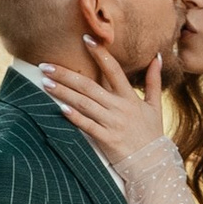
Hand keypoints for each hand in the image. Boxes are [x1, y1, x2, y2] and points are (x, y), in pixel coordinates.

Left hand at [35, 39, 163, 165]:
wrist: (154, 164)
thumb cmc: (152, 134)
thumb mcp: (156, 106)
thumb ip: (154, 81)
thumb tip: (157, 57)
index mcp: (130, 97)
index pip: (114, 70)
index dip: (100, 53)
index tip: (85, 39)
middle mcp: (120, 108)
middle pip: (89, 86)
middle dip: (66, 74)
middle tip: (45, 65)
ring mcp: (112, 123)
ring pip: (84, 103)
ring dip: (63, 92)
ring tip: (45, 82)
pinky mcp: (106, 139)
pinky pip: (87, 126)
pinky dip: (74, 117)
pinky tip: (60, 108)